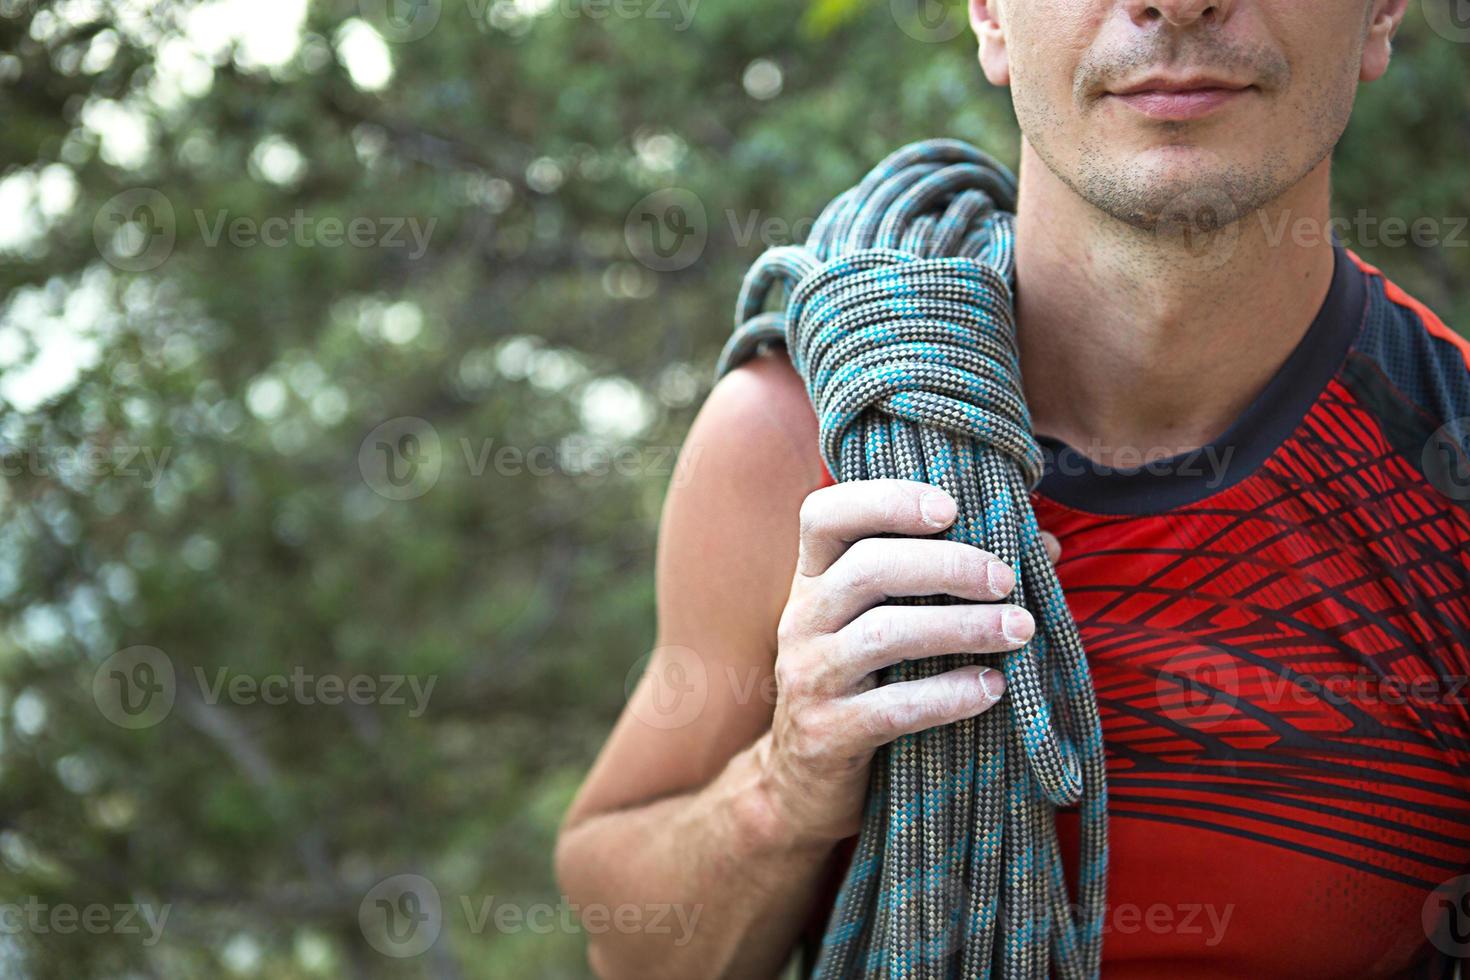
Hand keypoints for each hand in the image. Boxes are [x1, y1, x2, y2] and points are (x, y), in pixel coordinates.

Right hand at [755, 478, 1035, 845]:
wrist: (802, 782)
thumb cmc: (864, 682)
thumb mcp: (885, 621)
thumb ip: (948, 578)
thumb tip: (1045, 544)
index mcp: (814, 578)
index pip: (825, 514)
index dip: (885, 500)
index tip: (950, 508)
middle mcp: (802, 618)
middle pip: (867, 568)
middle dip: (947, 565)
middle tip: (1006, 580)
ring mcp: (810, 676)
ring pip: (884, 634)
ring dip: (961, 626)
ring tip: (1019, 629)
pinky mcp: (827, 734)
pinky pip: (893, 707)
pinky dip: (949, 694)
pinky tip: (993, 687)